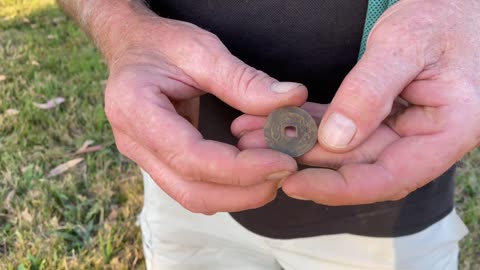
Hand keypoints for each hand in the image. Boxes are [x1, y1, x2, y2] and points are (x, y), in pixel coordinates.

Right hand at [103, 8, 307, 212]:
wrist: (134, 47)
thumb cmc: (163, 44)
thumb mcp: (202, 50)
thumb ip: (244, 80)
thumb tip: (292, 100)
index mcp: (134, 109)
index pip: (191, 157)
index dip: (240, 168)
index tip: (283, 161)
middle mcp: (133, 143)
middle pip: (192, 191)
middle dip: (245, 191)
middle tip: (287, 171)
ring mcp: (144, 157)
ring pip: (194, 197)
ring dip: (240, 194)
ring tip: (276, 171)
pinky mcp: (159, 162)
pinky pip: (194, 187)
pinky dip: (228, 186)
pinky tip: (254, 169)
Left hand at [237, 0, 479, 204]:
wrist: (456, 0)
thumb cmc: (444, 13)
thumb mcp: (406, 44)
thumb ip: (370, 92)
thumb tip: (335, 138)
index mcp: (447, 131)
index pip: (390, 177)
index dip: (339, 187)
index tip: (294, 184)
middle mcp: (425, 138)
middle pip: (361, 165)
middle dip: (307, 161)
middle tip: (259, 150)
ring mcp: (404, 126)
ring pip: (347, 147)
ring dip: (302, 142)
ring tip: (257, 134)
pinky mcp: (384, 113)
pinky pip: (344, 125)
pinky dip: (312, 123)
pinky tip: (281, 120)